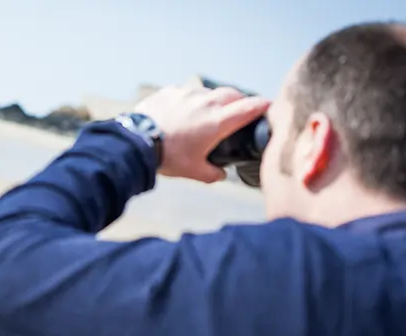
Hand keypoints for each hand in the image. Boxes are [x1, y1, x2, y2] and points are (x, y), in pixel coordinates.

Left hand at [134, 86, 269, 182]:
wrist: (137, 142)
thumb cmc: (168, 157)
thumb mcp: (193, 171)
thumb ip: (212, 174)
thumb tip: (220, 175)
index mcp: (218, 121)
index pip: (250, 107)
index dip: (262, 106)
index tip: (268, 106)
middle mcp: (206, 102)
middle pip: (233, 94)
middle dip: (240, 100)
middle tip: (240, 109)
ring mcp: (187, 93)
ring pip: (208, 91)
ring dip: (213, 99)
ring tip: (208, 111)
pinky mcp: (170, 91)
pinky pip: (185, 92)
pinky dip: (189, 99)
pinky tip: (184, 110)